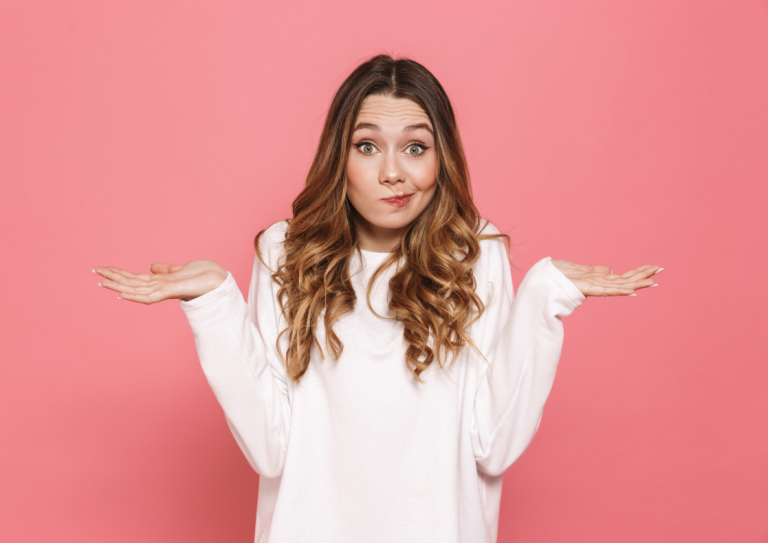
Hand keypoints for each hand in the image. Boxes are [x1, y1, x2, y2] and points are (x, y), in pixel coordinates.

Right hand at [94, 260, 227, 303]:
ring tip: (101, 281)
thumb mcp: (182, 268)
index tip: (103, 270)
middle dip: (113, 278)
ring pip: (135, 290)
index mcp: (161, 282)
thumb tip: (151, 267)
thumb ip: (166, 269)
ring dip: (118, 285)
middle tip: (94, 272)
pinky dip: (134, 294)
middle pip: (131, 283)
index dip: (120, 274)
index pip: (135, 279)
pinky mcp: (171, 291)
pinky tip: (120, 292)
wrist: (220, 281)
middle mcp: (160, 288)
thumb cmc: (205, 275)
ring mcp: (164, 291)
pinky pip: (148, 295)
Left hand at [550, 260, 662, 296]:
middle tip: (662, 269)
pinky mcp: (584, 289)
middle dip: (642, 274)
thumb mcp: (577, 268)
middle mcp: (597, 284)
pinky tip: (632, 291)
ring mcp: (592, 287)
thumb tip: (611, 271)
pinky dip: (619, 290)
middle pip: (624, 279)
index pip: (621, 276)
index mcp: (596, 279)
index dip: (637, 272)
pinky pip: (605, 290)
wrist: (538, 283)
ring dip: (636, 282)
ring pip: (618, 285)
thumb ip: (595, 271)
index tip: (653, 268)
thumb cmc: (555, 276)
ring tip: (653, 280)